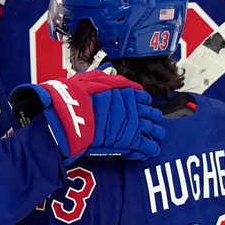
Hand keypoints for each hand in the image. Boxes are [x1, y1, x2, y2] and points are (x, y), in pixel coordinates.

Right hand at [10, 70, 163, 163]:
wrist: (70, 115)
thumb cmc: (75, 98)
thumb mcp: (87, 79)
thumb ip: (100, 77)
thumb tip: (107, 72)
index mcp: (125, 91)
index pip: (143, 98)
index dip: (143, 104)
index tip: (142, 108)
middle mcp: (133, 106)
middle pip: (152, 113)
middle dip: (152, 119)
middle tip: (151, 124)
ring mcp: (134, 124)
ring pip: (155, 130)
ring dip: (155, 134)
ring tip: (154, 139)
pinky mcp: (132, 141)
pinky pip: (148, 147)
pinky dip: (149, 150)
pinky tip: (146, 153)